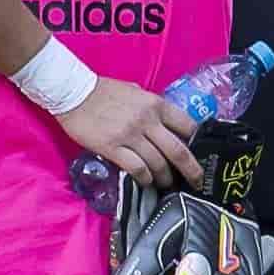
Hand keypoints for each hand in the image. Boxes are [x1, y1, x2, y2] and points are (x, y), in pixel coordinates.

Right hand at [54, 75, 200, 191]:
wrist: (73, 92)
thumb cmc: (103, 90)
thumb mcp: (135, 91)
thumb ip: (150, 106)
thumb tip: (163, 122)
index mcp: (155, 104)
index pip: (187, 126)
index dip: (197, 143)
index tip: (200, 154)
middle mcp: (147, 120)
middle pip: (178, 151)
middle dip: (191, 170)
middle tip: (196, 181)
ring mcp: (130, 135)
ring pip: (158, 163)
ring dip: (165, 178)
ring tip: (166, 184)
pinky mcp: (113, 148)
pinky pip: (137, 168)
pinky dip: (145, 179)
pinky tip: (146, 182)